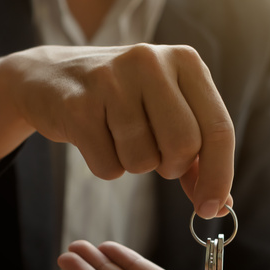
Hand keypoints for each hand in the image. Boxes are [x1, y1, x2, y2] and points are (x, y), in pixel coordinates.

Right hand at [10, 45, 233, 218]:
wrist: (49, 78)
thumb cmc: (119, 99)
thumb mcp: (165, 110)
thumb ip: (196, 152)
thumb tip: (220, 202)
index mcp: (185, 60)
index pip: (218, 128)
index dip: (219, 176)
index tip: (211, 208)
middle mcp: (150, 61)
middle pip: (184, 146)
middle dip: (170, 167)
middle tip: (153, 156)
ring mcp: (111, 81)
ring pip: (144, 161)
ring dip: (133, 164)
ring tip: (117, 136)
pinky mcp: (78, 106)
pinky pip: (108, 166)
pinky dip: (105, 166)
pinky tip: (94, 138)